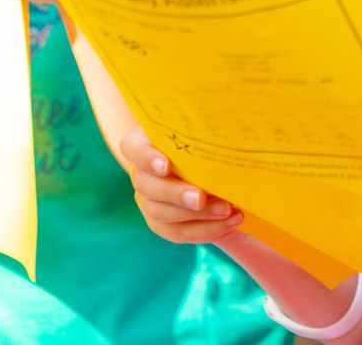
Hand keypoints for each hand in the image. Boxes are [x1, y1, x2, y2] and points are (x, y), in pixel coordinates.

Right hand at [120, 127, 245, 243]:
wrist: (206, 165)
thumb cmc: (202, 138)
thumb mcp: (200, 130)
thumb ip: (205, 131)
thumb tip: (230, 129)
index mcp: (143, 143)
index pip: (132, 147)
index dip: (146, 157)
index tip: (166, 165)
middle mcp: (140, 173)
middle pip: (146, 185)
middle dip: (176, 194)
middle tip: (201, 198)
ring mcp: (147, 200)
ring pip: (160, 213)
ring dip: (197, 216)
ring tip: (228, 211)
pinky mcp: (161, 224)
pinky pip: (177, 233)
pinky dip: (205, 231)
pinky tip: (229, 225)